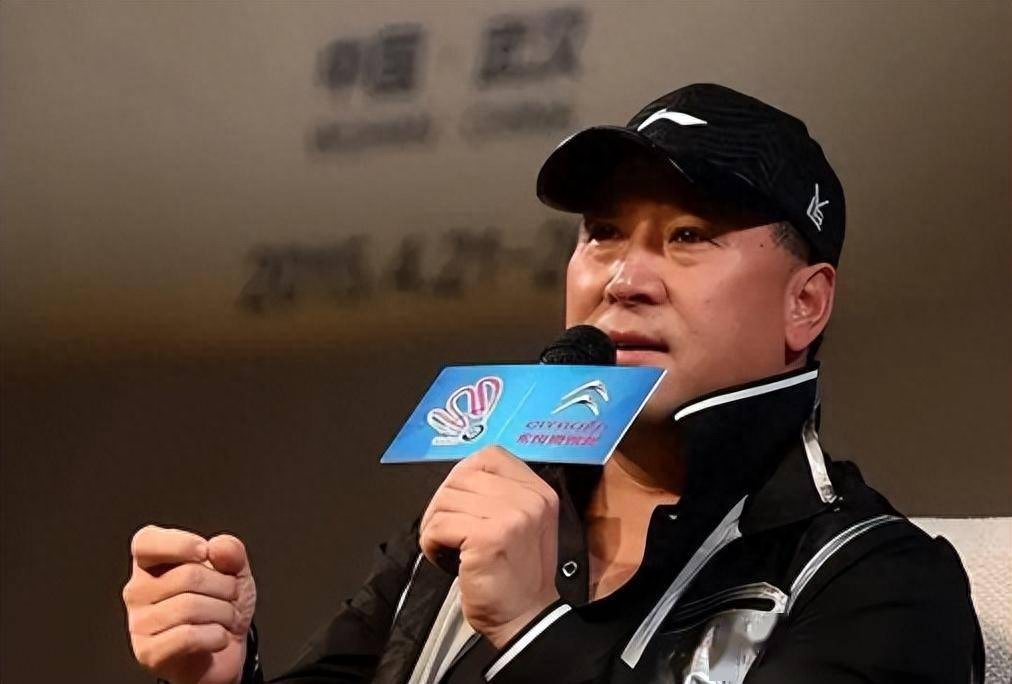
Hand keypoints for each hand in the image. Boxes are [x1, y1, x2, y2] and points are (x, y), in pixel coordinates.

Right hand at [122, 526, 256, 683]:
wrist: (222, 653)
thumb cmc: (220, 607)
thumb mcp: (234, 573)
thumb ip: (231, 552)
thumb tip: (218, 546)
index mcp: (151, 564)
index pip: (146, 542)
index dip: (179, 543)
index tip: (204, 552)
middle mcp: (138, 591)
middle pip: (188, 575)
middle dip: (224, 586)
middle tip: (229, 597)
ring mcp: (139, 622)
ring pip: (190, 607)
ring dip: (224, 613)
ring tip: (225, 619)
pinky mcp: (148, 652)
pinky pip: (188, 636)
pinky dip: (216, 636)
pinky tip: (218, 637)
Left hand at [419, 446, 560, 647]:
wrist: (525, 619)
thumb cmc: (517, 576)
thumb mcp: (524, 524)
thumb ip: (501, 494)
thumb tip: (460, 477)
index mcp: (539, 491)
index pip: (490, 456)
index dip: (464, 475)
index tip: (459, 502)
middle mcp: (529, 499)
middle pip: (461, 477)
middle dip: (443, 505)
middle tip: (447, 532)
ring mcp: (511, 516)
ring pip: (445, 499)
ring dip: (435, 526)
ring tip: (448, 548)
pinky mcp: (488, 537)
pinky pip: (438, 526)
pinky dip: (431, 544)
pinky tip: (446, 559)